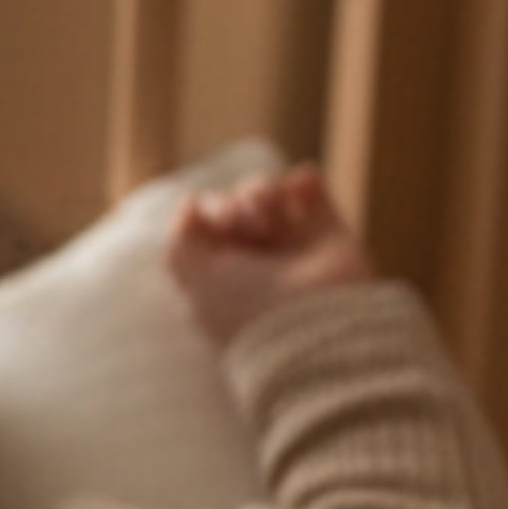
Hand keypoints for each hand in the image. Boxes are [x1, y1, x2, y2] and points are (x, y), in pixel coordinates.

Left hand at [165, 164, 374, 343]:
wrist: (311, 326)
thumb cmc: (246, 307)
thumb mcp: (194, 280)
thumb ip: (179, 241)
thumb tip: (191, 200)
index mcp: (223, 277)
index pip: (206, 227)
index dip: (208, 215)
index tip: (215, 229)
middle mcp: (257, 261)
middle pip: (236, 205)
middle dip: (234, 204)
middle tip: (245, 224)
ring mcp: (293, 247)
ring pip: (269, 193)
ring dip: (262, 191)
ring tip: (267, 211)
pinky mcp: (328, 233)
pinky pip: (310, 188)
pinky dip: (301, 181)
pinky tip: (299, 191)